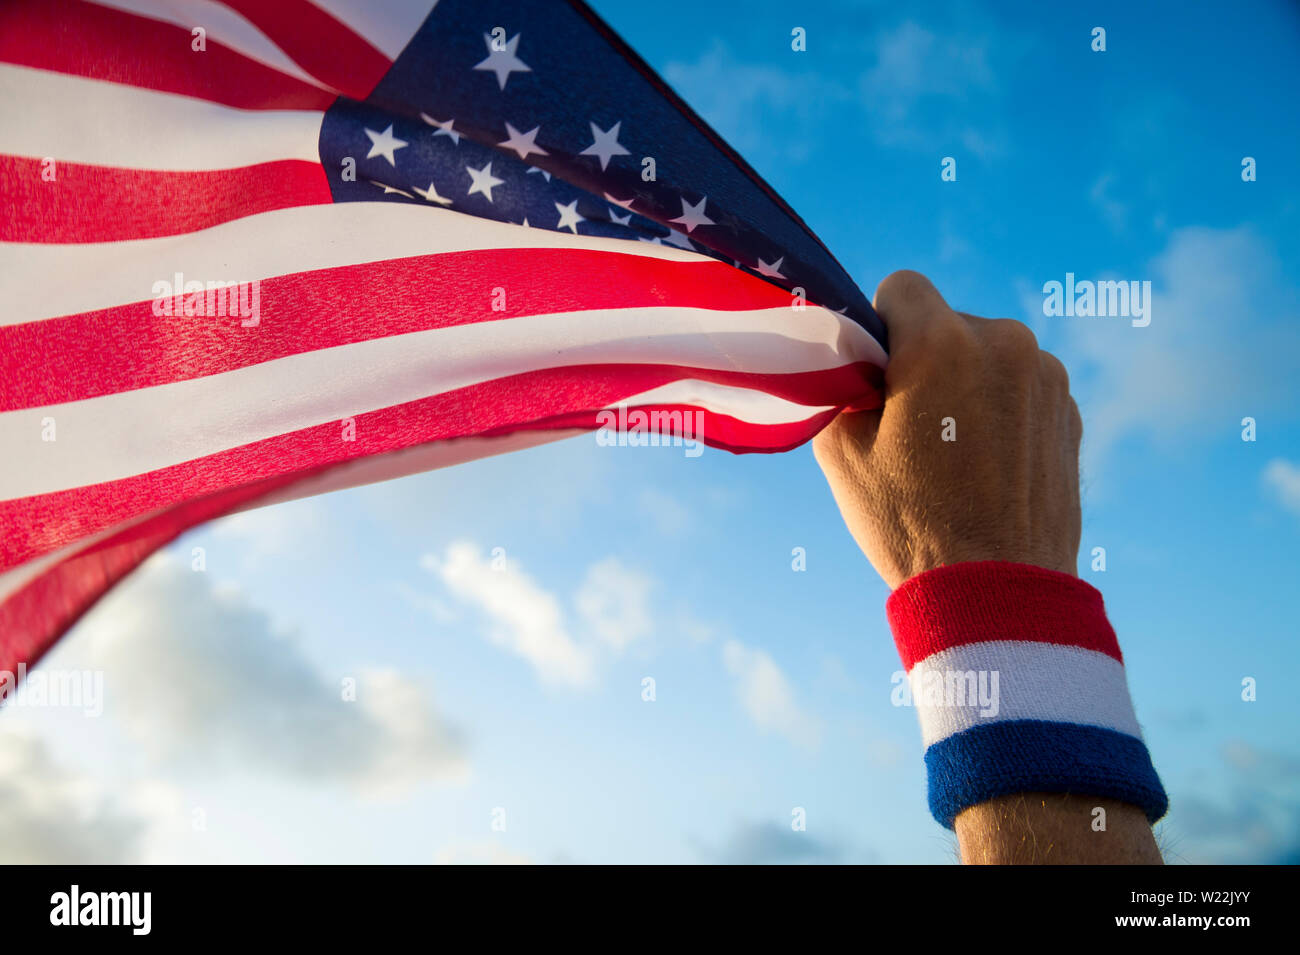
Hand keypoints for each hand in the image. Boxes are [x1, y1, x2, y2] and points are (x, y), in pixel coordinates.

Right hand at [814, 270, 1081, 588]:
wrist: (997, 590)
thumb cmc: (909, 522)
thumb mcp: (839, 450)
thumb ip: (842, 385)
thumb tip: (857, 363)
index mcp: (942, 343)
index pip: (901, 287)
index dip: (879, 327)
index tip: (876, 376)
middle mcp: (1004, 342)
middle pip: (947, 323)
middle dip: (925, 358)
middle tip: (910, 426)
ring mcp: (1046, 375)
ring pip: (987, 354)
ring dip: (967, 382)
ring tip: (953, 453)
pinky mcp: (1070, 410)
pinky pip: (1021, 387)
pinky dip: (1001, 410)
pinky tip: (988, 466)